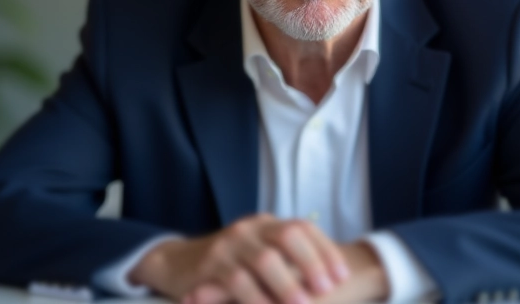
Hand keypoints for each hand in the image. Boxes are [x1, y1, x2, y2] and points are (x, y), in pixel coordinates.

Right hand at [185, 241, 389, 303]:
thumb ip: (284, 260)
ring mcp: (229, 244)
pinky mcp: (211, 265)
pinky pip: (237, 281)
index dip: (325, 250)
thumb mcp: (256, 254)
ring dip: (287, 284)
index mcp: (266, 224)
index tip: (342, 275)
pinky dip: (256, 298)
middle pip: (288, 236)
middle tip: (327, 289)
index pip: (303, 228)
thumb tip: (328, 279)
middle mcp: (250, 228)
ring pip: (265, 260)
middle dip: (311, 262)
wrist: (177, 263)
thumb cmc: (229, 265)